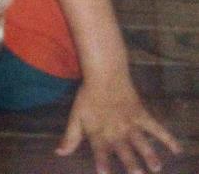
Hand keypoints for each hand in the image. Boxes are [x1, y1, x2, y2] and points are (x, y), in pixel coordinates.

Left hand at [55, 79, 182, 173]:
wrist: (104, 74)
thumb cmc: (88, 96)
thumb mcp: (76, 116)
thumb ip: (70, 136)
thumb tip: (59, 153)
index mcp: (99, 132)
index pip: (100, 152)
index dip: (103, 162)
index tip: (105, 173)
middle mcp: (116, 131)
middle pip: (125, 150)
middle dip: (131, 164)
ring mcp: (130, 123)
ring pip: (141, 142)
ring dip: (149, 155)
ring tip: (156, 168)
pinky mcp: (142, 114)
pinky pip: (156, 127)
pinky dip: (167, 138)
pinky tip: (177, 149)